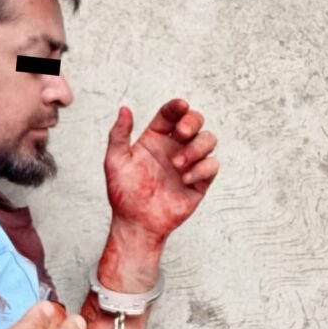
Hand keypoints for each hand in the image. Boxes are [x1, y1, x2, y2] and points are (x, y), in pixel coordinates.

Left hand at [104, 101, 218, 240]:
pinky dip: (201, 168)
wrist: (137, 222)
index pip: (170, 114)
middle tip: (181, 134)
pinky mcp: (200, 181)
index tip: (180, 106)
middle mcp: (174, 147)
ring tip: (178, 164)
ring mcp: (189, 163)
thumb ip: (119, 134)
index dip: (177, 106)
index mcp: (155, 138)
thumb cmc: (123, 194)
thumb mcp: (115, 161)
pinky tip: (184, 179)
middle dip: (193, 121)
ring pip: (208, 140)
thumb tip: (124, 109)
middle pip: (195, 121)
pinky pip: (212, 165)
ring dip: (196, 147)